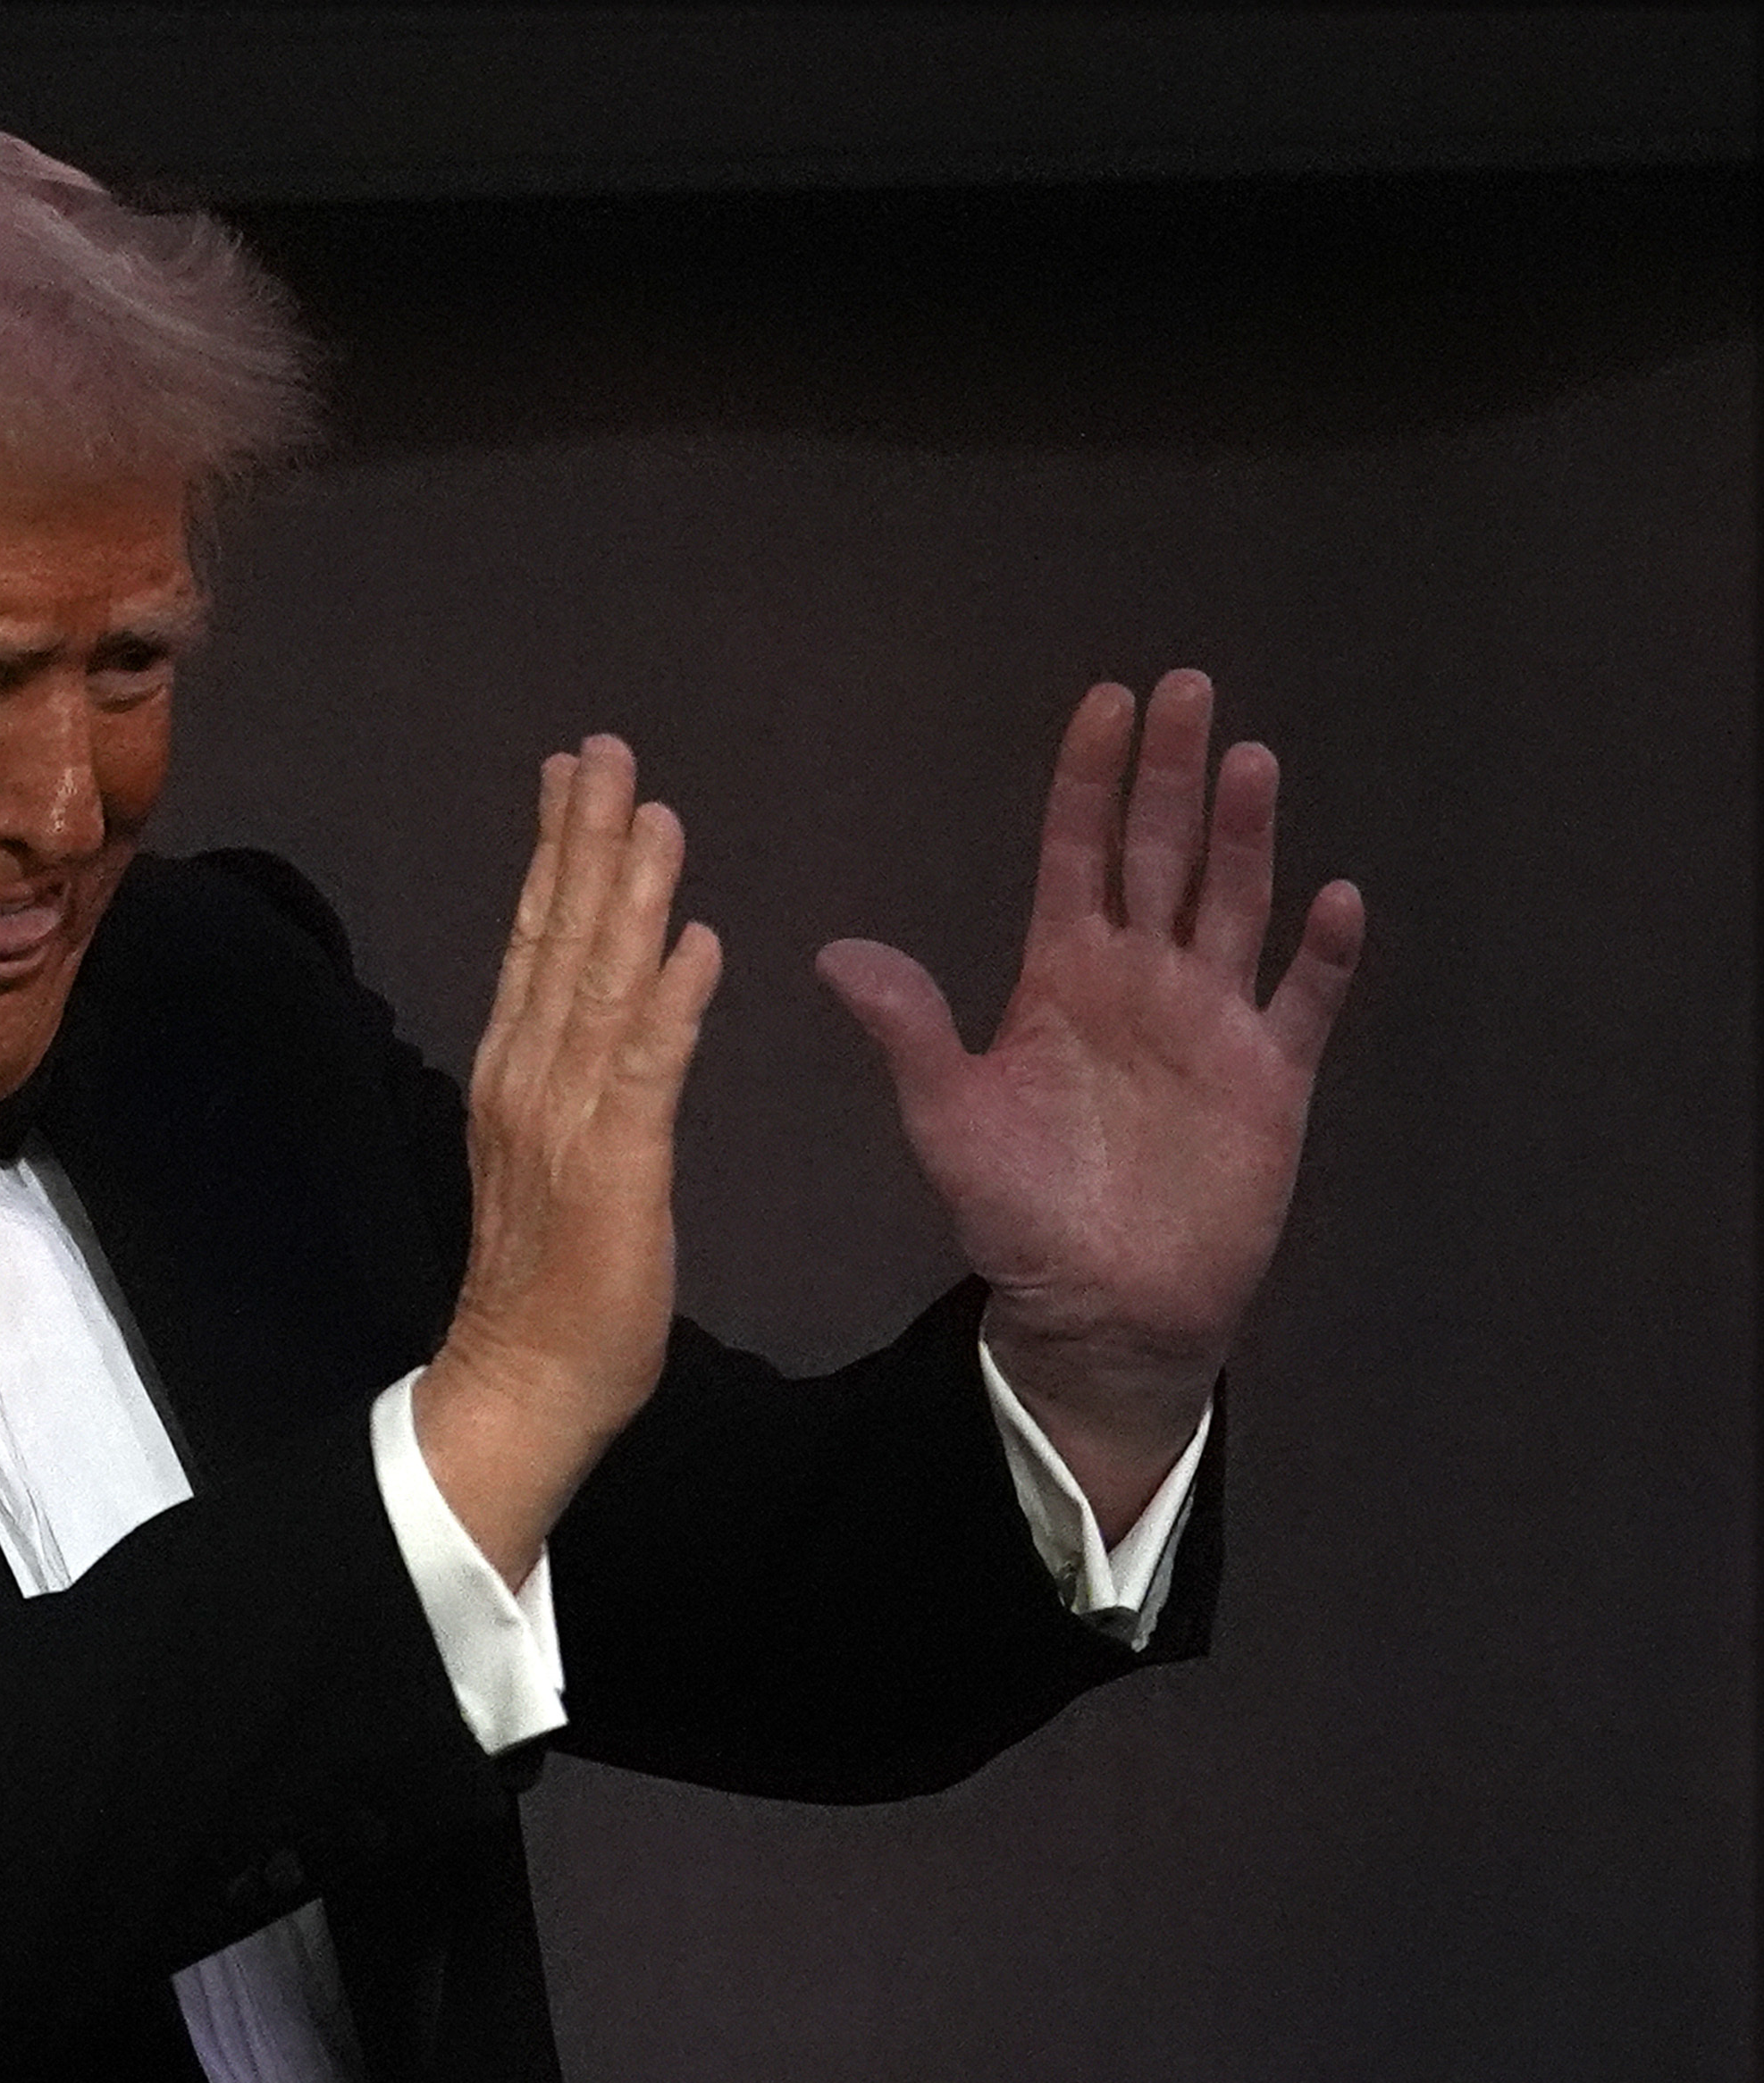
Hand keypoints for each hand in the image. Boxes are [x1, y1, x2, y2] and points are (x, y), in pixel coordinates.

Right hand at [417, 736, 723, 1584]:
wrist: (520, 1383)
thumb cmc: (548, 1287)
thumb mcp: (552, 1160)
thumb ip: (569, 1080)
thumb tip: (596, 1005)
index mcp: (515, 1073)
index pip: (535, 941)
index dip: (556, 853)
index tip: (572, 774)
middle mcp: (528, 1078)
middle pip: (558, 937)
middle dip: (583, 838)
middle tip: (604, 748)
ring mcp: (566, 1119)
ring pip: (600, 984)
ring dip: (627, 894)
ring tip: (656, 812)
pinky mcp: (616, 1167)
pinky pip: (647, 1069)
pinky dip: (671, 1001)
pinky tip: (697, 940)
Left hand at [815, 671, 1362, 1534]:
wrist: (1096, 1308)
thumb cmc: (1017, 1213)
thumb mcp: (947, 1118)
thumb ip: (908, 1031)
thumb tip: (834, 954)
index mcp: (1062, 976)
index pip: (1076, 854)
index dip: (1087, 781)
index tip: (1101, 703)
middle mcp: (1141, 980)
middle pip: (1161, 854)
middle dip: (1171, 773)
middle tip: (1185, 687)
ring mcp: (1211, 1023)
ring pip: (1233, 905)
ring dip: (1245, 836)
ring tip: (1251, 759)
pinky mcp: (1269, 1079)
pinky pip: (1302, 1003)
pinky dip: (1320, 955)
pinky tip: (1336, 897)